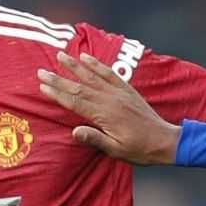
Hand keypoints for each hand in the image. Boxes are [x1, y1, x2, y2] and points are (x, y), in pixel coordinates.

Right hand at [36, 51, 180, 164]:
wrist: (165, 141)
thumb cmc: (140, 150)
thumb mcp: (116, 150)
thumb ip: (96, 139)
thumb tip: (74, 132)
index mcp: (105, 115)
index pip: (75, 102)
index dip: (58, 94)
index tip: (42, 86)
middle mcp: (110, 100)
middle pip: (79, 87)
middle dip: (59, 78)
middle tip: (41, 70)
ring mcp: (119, 93)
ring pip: (93, 76)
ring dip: (75, 65)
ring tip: (60, 55)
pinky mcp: (127, 90)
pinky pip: (109, 74)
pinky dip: (97, 64)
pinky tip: (87, 57)